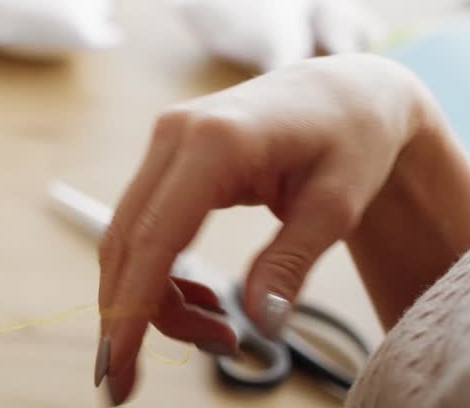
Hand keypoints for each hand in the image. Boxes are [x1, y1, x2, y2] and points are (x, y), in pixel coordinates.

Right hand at [95, 54, 431, 404]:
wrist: (347, 91)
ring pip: (128, 239)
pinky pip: (143, 225)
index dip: (131, 304)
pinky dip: (158, 273)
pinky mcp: (165, 157)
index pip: (157, 235)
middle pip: (128, 242)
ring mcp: (163, 142)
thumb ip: (292, 263)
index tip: (117, 363)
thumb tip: (259, 324)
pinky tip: (200, 300)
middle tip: (140, 381)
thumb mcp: (337, 205)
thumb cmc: (351, 140)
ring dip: (152, 298)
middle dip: (131, 315)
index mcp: (217, 140)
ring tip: (219, 334)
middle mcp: (174, 134)